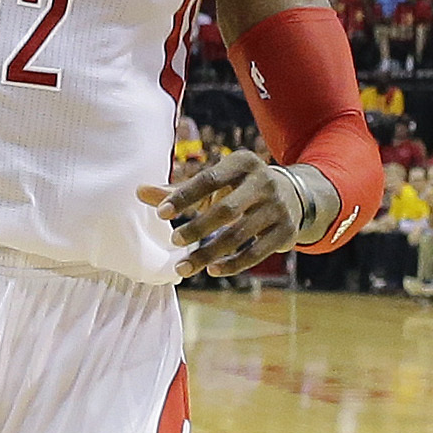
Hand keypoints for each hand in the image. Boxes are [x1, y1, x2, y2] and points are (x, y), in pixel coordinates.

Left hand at [148, 153, 317, 276]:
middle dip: (198, 228)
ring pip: (240, 235)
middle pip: (226, 210)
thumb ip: (178, 190)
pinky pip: (257, 252)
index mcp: (242, 162)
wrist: (294, 194)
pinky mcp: (287, 231)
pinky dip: (233, 264)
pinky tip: (212, 270)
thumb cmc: (238, 187)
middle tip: (173, 241)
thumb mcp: (214, 182)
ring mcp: (278, 208)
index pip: (209, 179)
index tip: (161, 214)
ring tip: (183, 267)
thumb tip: (138, 192)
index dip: (184, 197)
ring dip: (209, 253)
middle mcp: (264, 182)